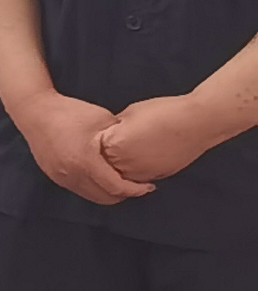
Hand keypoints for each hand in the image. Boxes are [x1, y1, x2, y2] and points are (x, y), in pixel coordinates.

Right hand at [15, 89, 153, 203]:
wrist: (33, 110)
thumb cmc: (69, 111)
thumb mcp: (103, 119)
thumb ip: (119, 138)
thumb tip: (135, 149)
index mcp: (86, 161)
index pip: (117, 187)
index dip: (136, 190)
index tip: (150, 186)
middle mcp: (72, 174)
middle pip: (105, 198)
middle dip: (124, 195)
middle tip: (138, 186)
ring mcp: (60, 177)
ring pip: (91, 196)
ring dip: (108, 192)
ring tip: (120, 181)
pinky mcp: (53, 175)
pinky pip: (79, 189)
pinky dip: (93, 187)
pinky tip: (100, 175)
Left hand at [97, 93, 245, 185]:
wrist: (198, 122)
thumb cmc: (163, 112)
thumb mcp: (128, 114)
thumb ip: (112, 128)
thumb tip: (104, 135)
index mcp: (113, 146)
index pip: (92, 147)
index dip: (97, 138)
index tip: (99, 133)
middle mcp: (123, 164)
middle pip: (104, 163)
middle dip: (105, 155)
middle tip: (115, 142)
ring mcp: (140, 174)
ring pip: (119, 174)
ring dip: (119, 165)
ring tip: (133, 147)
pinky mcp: (155, 177)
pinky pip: (136, 176)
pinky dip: (135, 169)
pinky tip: (144, 155)